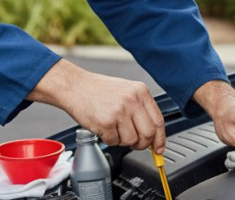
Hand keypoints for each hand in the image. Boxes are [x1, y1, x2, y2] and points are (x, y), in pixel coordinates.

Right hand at [28, 59, 166, 152]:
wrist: (75, 86)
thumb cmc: (98, 90)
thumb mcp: (126, 92)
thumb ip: (140, 110)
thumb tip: (152, 134)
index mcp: (141, 92)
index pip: (158, 121)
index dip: (160, 138)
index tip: (158, 148)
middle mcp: (132, 100)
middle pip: (148, 134)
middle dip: (142, 144)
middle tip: (134, 143)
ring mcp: (119, 111)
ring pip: (131, 141)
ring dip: (122, 140)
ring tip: (113, 128)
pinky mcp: (106, 122)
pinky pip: (114, 142)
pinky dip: (109, 139)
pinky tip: (103, 127)